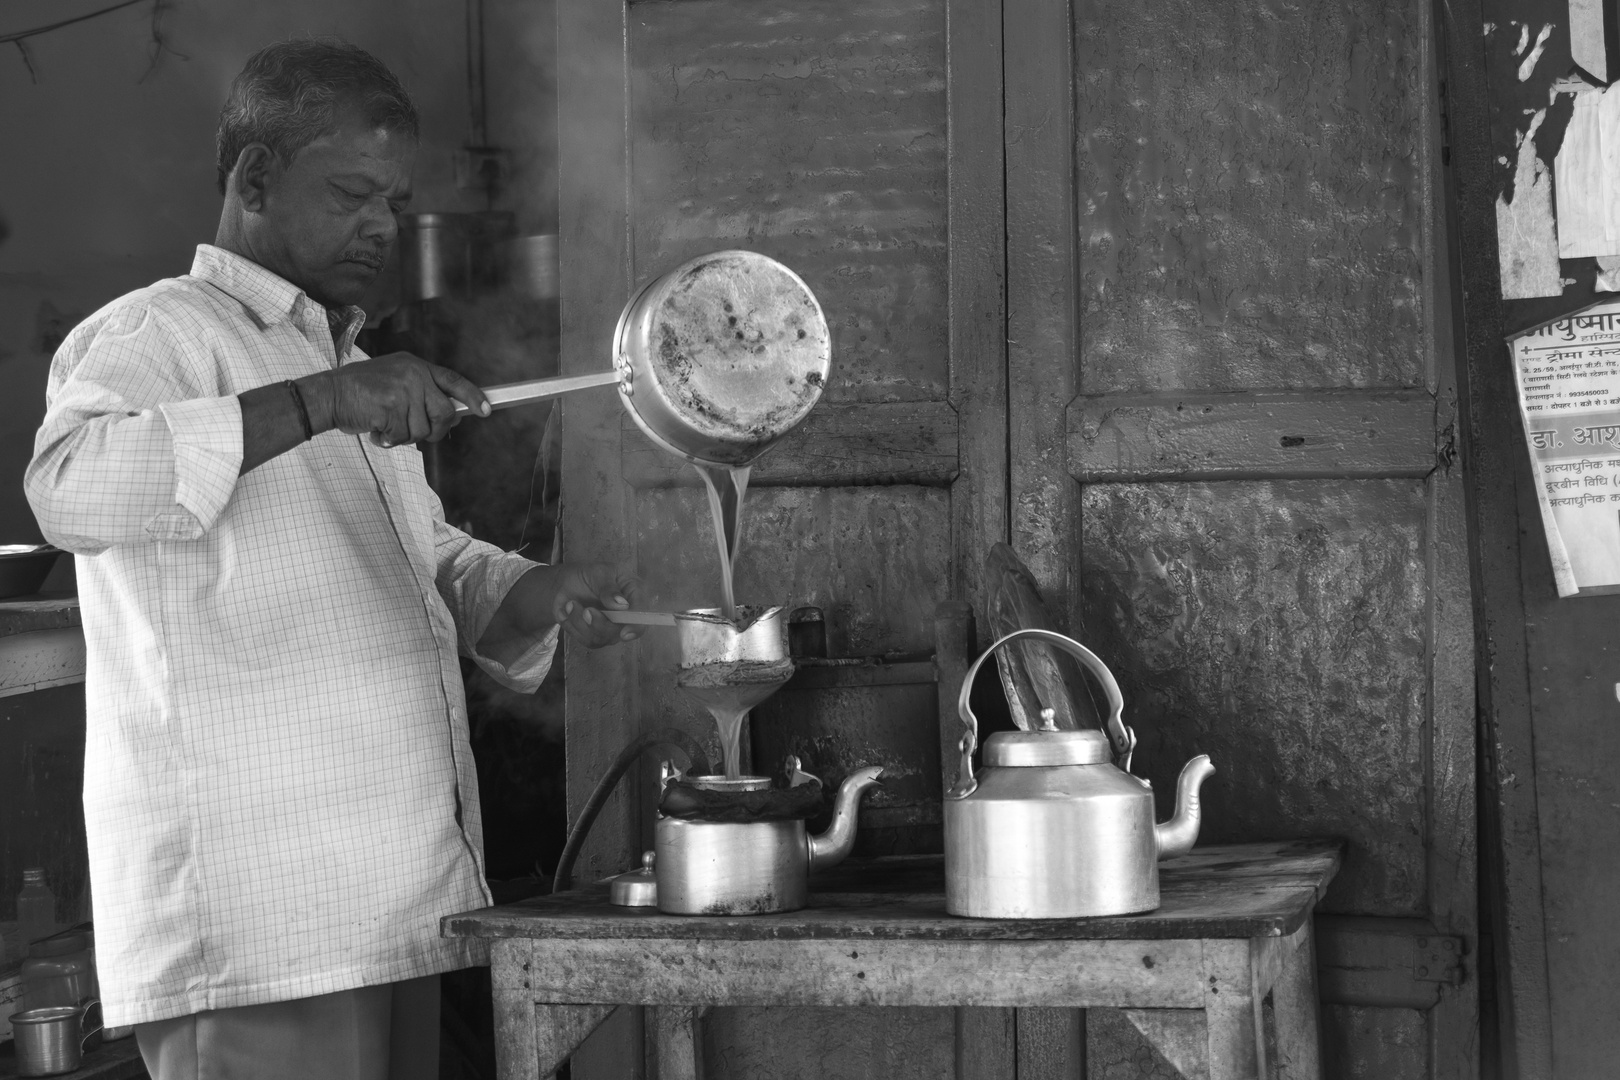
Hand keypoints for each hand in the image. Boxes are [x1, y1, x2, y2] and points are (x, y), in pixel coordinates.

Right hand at [319, 352, 489, 446]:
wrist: (328, 395)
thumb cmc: (362, 393)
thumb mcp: (395, 381)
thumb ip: (422, 394)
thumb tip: (452, 417)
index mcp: (416, 366)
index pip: (454, 381)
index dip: (473, 397)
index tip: (486, 410)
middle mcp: (413, 374)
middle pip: (444, 413)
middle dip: (435, 431)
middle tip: (416, 433)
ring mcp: (403, 390)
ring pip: (422, 430)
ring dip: (404, 436)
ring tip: (385, 424)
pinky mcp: (391, 406)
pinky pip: (402, 436)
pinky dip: (389, 440)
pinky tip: (375, 428)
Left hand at [546, 563, 643, 647]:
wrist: (567, 583)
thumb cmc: (589, 574)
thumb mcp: (600, 572)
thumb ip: (610, 588)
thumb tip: (622, 605)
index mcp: (634, 595)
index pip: (641, 616)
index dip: (636, 627)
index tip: (624, 633)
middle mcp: (626, 616)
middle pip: (619, 632)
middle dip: (599, 624)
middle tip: (586, 610)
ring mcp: (610, 628)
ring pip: (600, 638)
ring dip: (581, 622)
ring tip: (571, 603)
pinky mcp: (594, 636)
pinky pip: (585, 640)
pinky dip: (573, 626)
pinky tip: (569, 610)